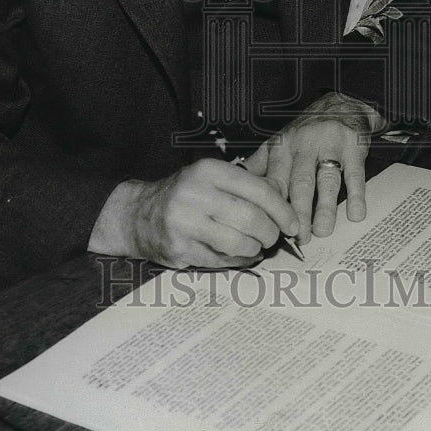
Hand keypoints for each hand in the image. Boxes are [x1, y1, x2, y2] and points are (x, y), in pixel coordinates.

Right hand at [89, 158, 298, 268]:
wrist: (137, 215)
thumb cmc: (186, 195)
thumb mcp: (212, 179)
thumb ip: (248, 185)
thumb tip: (287, 201)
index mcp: (208, 170)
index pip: (259, 190)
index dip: (283, 210)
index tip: (293, 224)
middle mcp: (195, 193)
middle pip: (252, 219)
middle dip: (270, 233)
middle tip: (273, 238)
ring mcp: (185, 222)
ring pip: (239, 243)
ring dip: (255, 249)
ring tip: (255, 247)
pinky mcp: (179, 249)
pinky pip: (222, 260)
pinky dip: (238, 260)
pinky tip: (239, 255)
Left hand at [246, 93, 379, 244]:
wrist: (341, 103)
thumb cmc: (306, 129)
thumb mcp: (280, 141)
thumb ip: (261, 165)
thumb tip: (236, 185)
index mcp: (282, 147)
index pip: (274, 180)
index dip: (273, 207)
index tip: (273, 230)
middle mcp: (303, 145)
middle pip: (299, 183)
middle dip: (298, 212)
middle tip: (298, 238)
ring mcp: (329, 145)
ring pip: (325, 179)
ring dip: (324, 207)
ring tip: (323, 231)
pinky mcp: (353, 147)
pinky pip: (355, 173)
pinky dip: (356, 195)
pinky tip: (355, 214)